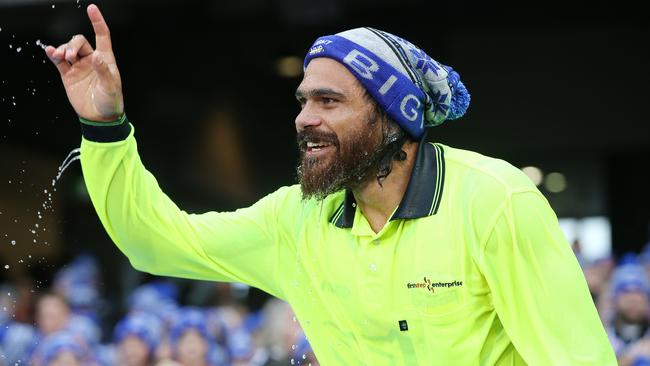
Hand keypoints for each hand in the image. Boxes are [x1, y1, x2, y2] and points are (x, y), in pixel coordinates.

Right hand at [45, 4, 122, 121]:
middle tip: (70, 57)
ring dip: (62, 50)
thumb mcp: (111, 87)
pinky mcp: (68, 75)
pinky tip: (50, 51)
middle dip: (72, 45)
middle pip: (79, 42)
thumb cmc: (111, 101)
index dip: (97, 22)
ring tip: (60, 58)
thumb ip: (103, 71)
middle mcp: (91, 60)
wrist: (100, 117)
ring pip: (68, 50)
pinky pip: (58, 61)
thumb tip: (96, 56)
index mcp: (105, 59)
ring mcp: (79, 67)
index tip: (92, 9)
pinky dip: (53, 55)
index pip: (102, 36)